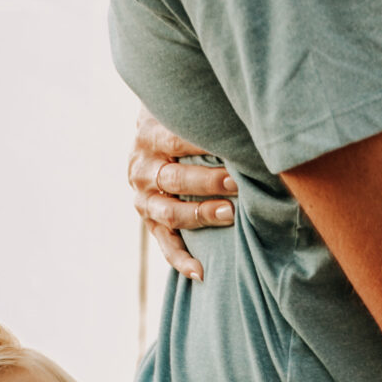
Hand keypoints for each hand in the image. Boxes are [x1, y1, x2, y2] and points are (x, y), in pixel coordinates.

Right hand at [128, 108, 237, 282]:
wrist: (149, 135)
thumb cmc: (178, 121)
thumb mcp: (179, 109)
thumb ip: (199, 109)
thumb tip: (239, 109)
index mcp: (149, 136)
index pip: (175, 141)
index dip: (202, 146)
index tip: (232, 149)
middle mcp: (142, 168)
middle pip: (175, 179)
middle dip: (208, 182)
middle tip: (238, 183)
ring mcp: (143, 198)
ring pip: (170, 213)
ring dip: (200, 216)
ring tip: (230, 215)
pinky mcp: (149, 221)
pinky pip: (165, 245)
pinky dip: (181, 260)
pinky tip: (201, 272)